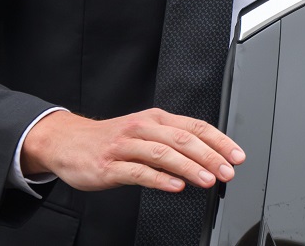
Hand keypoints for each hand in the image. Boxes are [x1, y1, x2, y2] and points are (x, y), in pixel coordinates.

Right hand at [20, 108, 244, 192]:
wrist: (68, 141)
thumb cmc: (110, 140)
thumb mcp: (144, 133)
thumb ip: (171, 143)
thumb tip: (208, 158)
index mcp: (155, 119)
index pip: (193, 126)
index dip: (219, 141)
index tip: (237, 156)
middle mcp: (142, 128)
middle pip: (181, 139)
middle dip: (209, 156)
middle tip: (227, 172)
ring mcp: (125, 146)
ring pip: (162, 153)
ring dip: (189, 167)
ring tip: (207, 180)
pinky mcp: (110, 165)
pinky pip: (138, 171)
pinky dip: (159, 179)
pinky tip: (175, 186)